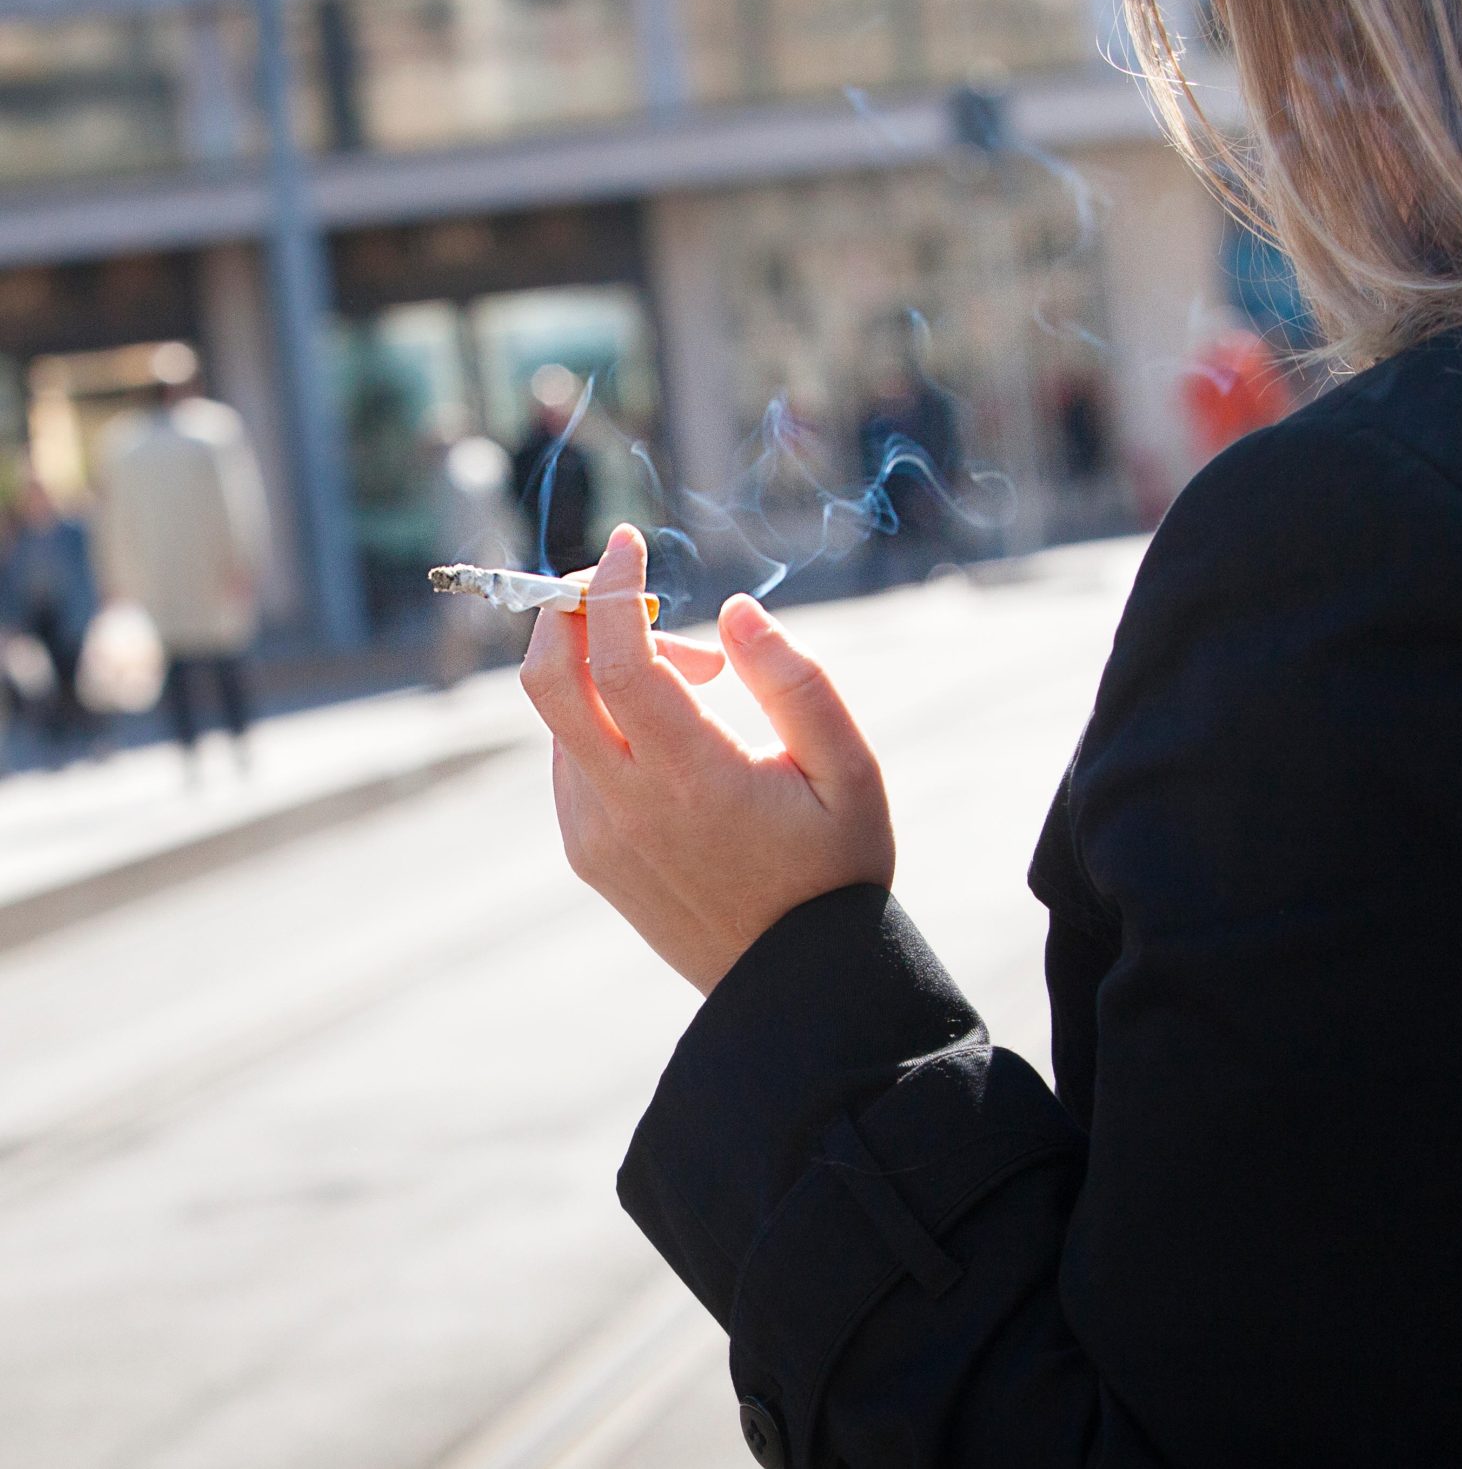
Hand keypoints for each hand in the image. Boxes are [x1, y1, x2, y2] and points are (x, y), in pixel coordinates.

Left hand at [519, 525, 895, 994]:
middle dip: (570, 609)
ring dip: (606, 667)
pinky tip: (673, 735)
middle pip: (548, 678)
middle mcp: (624, 806)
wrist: (794, 984)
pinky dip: (600, 716)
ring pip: (559, 715)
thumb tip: (735, 609)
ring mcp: (593, 832)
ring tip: (702, 685)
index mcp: (691, 779)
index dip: (614, 586)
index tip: (630, 540)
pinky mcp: (586, 851)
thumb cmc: (835, 870)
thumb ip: (797, 682)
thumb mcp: (849, 771)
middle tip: (628, 585)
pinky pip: (567, 758)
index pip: (618, 659)